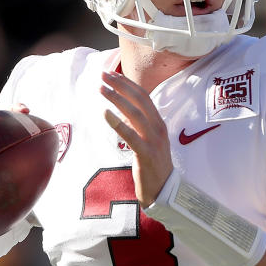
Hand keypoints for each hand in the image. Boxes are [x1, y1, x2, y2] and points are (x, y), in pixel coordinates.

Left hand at [99, 71, 172, 205]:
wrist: (165, 191)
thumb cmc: (153, 166)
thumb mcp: (148, 141)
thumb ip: (138, 126)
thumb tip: (122, 112)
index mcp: (159, 123)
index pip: (144, 97)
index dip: (128, 83)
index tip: (112, 74)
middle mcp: (158, 129)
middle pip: (140, 100)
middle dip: (120, 85)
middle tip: (103, 75)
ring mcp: (154, 141)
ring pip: (135, 113)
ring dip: (117, 99)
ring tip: (101, 89)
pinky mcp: (146, 154)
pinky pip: (131, 135)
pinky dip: (118, 123)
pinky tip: (105, 113)